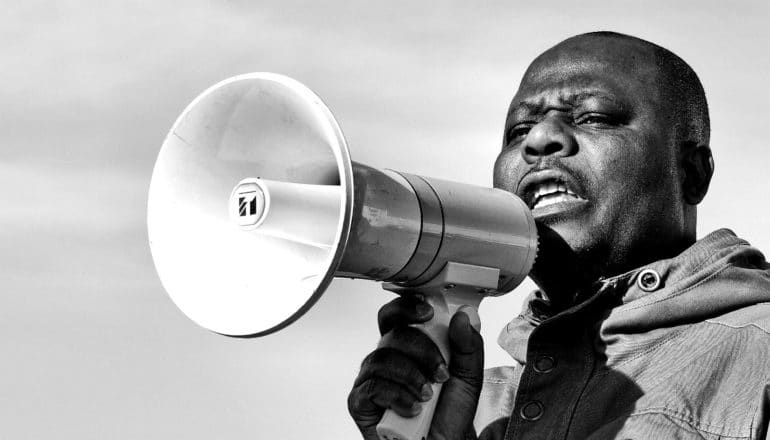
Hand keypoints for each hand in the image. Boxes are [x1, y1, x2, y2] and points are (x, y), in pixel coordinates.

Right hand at [348, 295, 483, 439]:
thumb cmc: (447, 416)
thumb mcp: (469, 378)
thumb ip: (469, 345)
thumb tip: (463, 316)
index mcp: (409, 347)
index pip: (399, 316)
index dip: (407, 308)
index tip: (427, 312)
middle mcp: (387, 358)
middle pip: (393, 333)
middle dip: (421, 349)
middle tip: (440, 372)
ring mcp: (371, 378)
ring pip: (382, 358)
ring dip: (412, 376)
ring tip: (428, 396)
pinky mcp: (360, 401)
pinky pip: (372, 386)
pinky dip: (397, 396)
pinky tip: (412, 409)